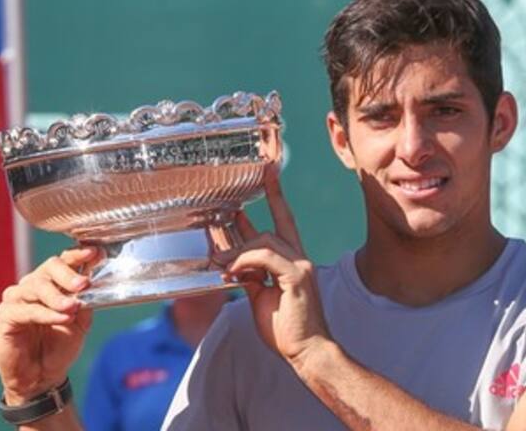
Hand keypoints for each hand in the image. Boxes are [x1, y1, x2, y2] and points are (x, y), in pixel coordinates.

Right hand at [0, 247, 97, 403]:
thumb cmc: (60, 345)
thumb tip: (93, 282)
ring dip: (57, 297)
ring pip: (36, 286)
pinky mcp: (6, 315)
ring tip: (73, 307)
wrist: (42, 376)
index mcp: (54, 282)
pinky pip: (25, 309)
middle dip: (68, 274)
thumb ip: (86, 301)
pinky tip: (61, 317)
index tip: (94, 252)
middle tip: (83, 283)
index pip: (65, 260)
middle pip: (50, 267)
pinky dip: (45, 313)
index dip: (78, 255)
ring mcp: (18, 298)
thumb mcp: (81, 322)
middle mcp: (34, 284)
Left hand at [226, 167, 330, 368]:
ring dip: (237, 248)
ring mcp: (301, 265)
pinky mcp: (297, 277)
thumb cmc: (286, 327)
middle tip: (229, 204)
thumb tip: (232, 259)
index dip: (276, 196)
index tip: (268, 174)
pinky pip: (266, 257)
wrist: (306, 350)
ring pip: (265, 240)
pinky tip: (232, 270)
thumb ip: (249, 274)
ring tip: (219, 259)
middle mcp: (300, 257)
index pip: (284, 220)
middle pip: (276, 223)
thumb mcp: (260, 295)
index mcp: (293, 260)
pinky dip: (245, 260)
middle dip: (256, 209)